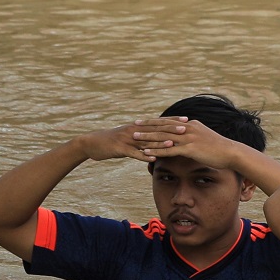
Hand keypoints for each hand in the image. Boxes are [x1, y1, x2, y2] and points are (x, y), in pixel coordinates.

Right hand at [73, 119, 190, 162]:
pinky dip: (143, 156)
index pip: (158, 122)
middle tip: (186, 129)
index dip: (172, 121)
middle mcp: (134, 130)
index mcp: (138, 126)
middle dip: (171, 129)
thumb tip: (157, 140)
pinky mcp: (120, 148)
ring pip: (146, 141)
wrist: (92, 143)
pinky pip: (133, 153)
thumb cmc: (112, 141)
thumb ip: (143, 138)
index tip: (187, 120)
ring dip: (159, 143)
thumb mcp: (129, 138)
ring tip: (173, 144)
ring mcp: (127, 139)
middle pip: (155, 129)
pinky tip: (152, 159)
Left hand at [144, 118, 244, 169]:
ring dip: (148, 138)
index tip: (144, 121)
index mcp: (191, 124)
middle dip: (147, 126)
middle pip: (163, 126)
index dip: (155, 121)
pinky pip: (169, 150)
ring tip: (135, 138)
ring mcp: (188, 138)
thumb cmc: (219, 147)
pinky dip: (157, 151)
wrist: (231, 152)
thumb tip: (188, 135)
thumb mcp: (205, 137)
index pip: (169, 121)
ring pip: (164, 137)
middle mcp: (188, 128)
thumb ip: (195, 135)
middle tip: (134, 126)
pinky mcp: (190, 149)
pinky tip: (147, 153)